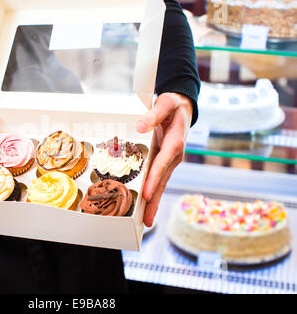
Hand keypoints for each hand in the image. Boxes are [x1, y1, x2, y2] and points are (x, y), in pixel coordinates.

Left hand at [136, 92, 192, 226]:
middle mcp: (174, 155)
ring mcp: (170, 161)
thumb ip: (154, 114)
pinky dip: (152, 192)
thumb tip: (141, 126)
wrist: (182, 107)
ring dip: (153, 201)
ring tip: (146, 220)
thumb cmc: (172, 105)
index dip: (154, 179)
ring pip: (160, 183)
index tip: (145, 193)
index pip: (162, 163)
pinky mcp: (165, 162)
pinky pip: (158, 179)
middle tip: (147, 220)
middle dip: (154, 200)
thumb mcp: (165, 103)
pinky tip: (145, 205)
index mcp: (174, 142)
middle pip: (162, 180)